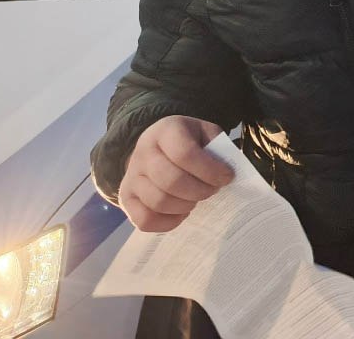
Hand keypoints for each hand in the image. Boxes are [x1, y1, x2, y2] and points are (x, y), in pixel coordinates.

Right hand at [118, 116, 232, 231]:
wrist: (157, 145)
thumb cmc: (189, 141)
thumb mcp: (206, 133)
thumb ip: (218, 148)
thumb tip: (226, 175)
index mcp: (165, 130)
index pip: (185, 153)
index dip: (210, 170)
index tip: (227, 177)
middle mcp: (142, 152)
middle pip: (171, 181)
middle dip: (200, 191)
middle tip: (212, 190)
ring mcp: (130, 176)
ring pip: (159, 202)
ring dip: (186, 206)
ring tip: (197, 198)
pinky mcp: (126, 198)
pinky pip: (145, 220)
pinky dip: (168, 222)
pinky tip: (182, 212)